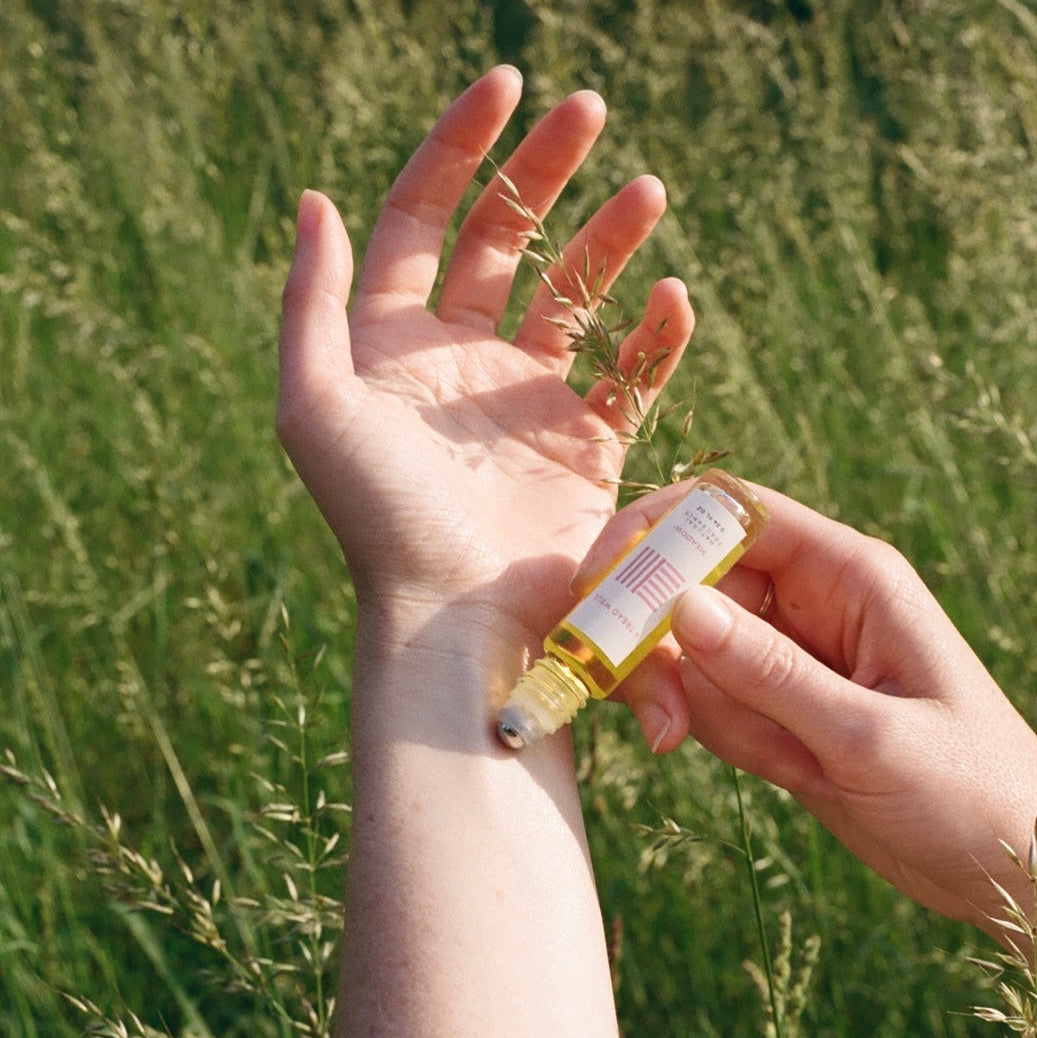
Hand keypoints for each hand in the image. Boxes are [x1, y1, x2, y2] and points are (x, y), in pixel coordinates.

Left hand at [277, 67, 695, 1035]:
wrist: (453, 619)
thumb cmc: (377, 517)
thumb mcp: (315, 402)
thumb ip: (311, 299)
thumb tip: (317, 198)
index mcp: (396, 342)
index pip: (425, 217)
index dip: (459, 146)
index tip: (507, 85)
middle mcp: (463, 362)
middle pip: (507, 238)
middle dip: (544, 169)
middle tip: (591, 112)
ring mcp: (529, 403)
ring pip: (578, 294)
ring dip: (611, 238)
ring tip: (646, 191)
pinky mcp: (587, 449)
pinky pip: (632, 378)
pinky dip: (656, 338)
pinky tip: (672, 300)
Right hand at [583, 482, 1036, 940]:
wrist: (1006, 867)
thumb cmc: (970, 791)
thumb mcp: (871, 733)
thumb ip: (771, 671)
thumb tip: (677, 604)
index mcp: (846, 573)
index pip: (729, 512)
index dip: (657, 529)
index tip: (599, 579)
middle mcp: (806, 598)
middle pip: (688, 581)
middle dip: (665, 648)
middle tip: (664, 720)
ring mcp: (783, 650)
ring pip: (688, 649)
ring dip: (709, 710)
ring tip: (792, 763)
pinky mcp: (767, 698)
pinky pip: (704, 696)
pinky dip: (723, 734)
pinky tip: (792, 771)